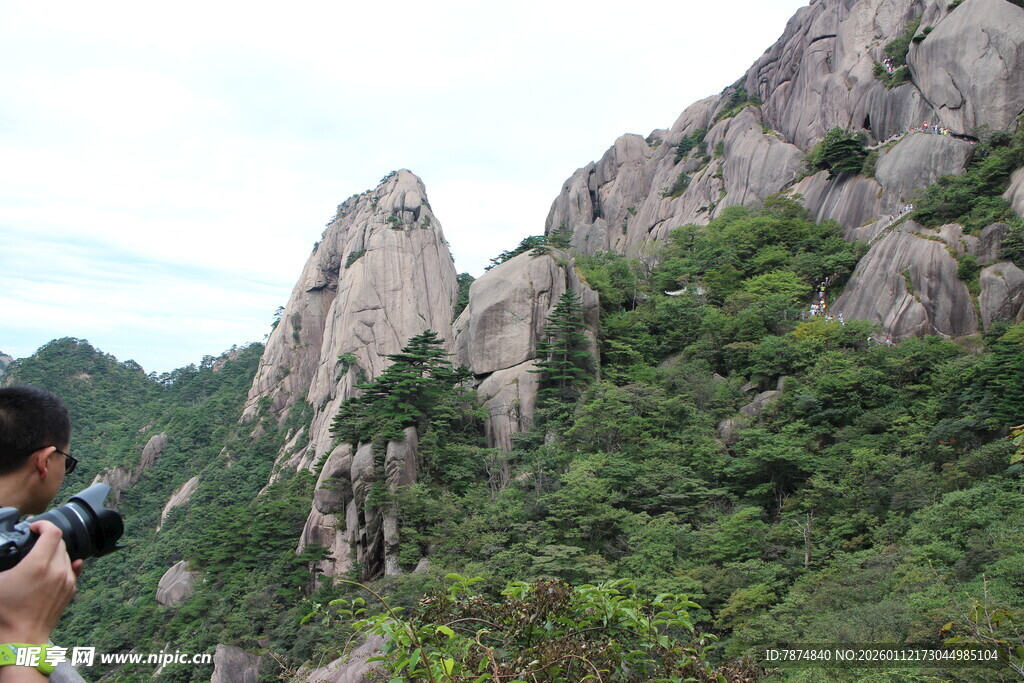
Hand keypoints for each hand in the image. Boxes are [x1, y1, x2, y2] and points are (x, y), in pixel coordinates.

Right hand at [0, 520, 79, 644]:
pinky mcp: (71, 590)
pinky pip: (71, 569)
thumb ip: (3, 562)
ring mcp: (67, 580)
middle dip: (46, 538)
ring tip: (38, 557)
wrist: (21, 639)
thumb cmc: (5, 613)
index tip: (33, 526)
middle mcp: (57, 570)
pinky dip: (62, 564)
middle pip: (59, 542)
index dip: (43, 524)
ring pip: (66, 555)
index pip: (52, 532)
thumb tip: (5, 554)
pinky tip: (53, 567)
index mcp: (39, 565)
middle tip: (33, 541)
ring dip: (53, 552)